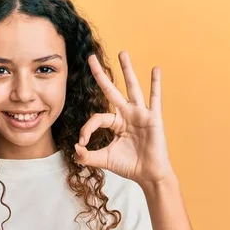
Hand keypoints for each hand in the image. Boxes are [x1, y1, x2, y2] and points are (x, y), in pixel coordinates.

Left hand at [74, 52, 174, 185]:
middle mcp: (127, 115)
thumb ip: (87, 156)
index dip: (86, 129)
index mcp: (115, 123)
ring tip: (122, 53)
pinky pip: (154, 98)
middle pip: (111, 91)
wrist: (148, 175)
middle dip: (100, 75)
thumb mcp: (104, 160)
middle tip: (90, 58)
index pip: (96, 117)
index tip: (82, 144)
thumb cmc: (129, 166)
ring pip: (132, 88)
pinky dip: (156, 84)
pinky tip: (155, 69)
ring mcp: (140, 114)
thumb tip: (74, 150)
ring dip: (127, 70)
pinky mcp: (153, 118)